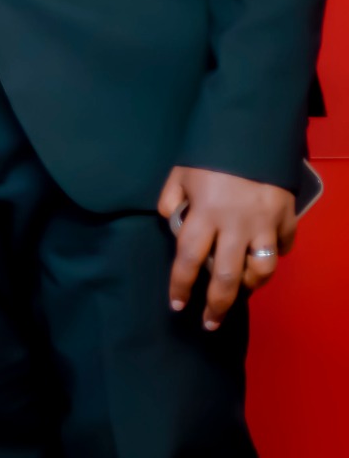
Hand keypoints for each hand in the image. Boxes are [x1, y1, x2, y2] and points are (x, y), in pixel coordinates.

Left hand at [160, 165, 298, 328]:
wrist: (253, 134)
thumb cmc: (210, 156)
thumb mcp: (180, 174)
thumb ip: (171, 200)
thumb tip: (169, 223)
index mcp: (204, 214)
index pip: (187, 259)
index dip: (180, 285)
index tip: (176, 304)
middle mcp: (235, 226)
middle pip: (226, 277)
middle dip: (216, 305)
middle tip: (209, 322)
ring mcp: (264, 225)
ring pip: (261, 270)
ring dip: (249, 286)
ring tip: (239, 294)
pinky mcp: (287, 221)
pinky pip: (282, 248)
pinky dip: (273, 257)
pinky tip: (261, 259)